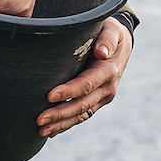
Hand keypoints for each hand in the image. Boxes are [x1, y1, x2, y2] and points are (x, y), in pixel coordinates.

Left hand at [37, 17, 131, 137]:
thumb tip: (101, 52)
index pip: (86, 84)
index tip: (49, 96)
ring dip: (61, 124)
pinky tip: (52, 132)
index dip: (68, 92)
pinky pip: (82, 116)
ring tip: (41, 131)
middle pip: (82, 105)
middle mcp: (108, 88)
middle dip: (60, 113)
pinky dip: (67, 124)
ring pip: (82, 115)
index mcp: (109, 71)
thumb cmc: (110, 31)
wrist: (121, 44)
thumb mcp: (112, 29)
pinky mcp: (97, 102)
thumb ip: (107, 39)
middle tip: (39, 120)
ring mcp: (103, 97)